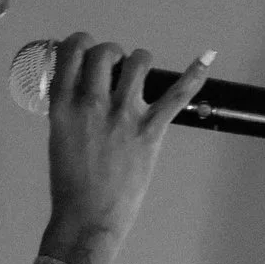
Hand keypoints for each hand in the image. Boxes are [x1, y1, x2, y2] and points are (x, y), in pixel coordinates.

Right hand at [39, 33, 211, 263]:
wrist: (87, 219)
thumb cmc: (69, 186)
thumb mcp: (58, 139)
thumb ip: (70, 112)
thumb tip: (82, 93)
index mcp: (63, 106)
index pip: (70, 51)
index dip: (80, 43)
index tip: (86, 51)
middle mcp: (92, 103)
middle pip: (105, 52)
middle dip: (111, 54)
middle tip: (114, 70)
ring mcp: (124, 115)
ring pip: (138, 63)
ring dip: (139, 61)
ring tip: (138, 73)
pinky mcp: (150, 131)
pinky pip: (176, 96)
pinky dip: (193, 76)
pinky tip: (206, 60)